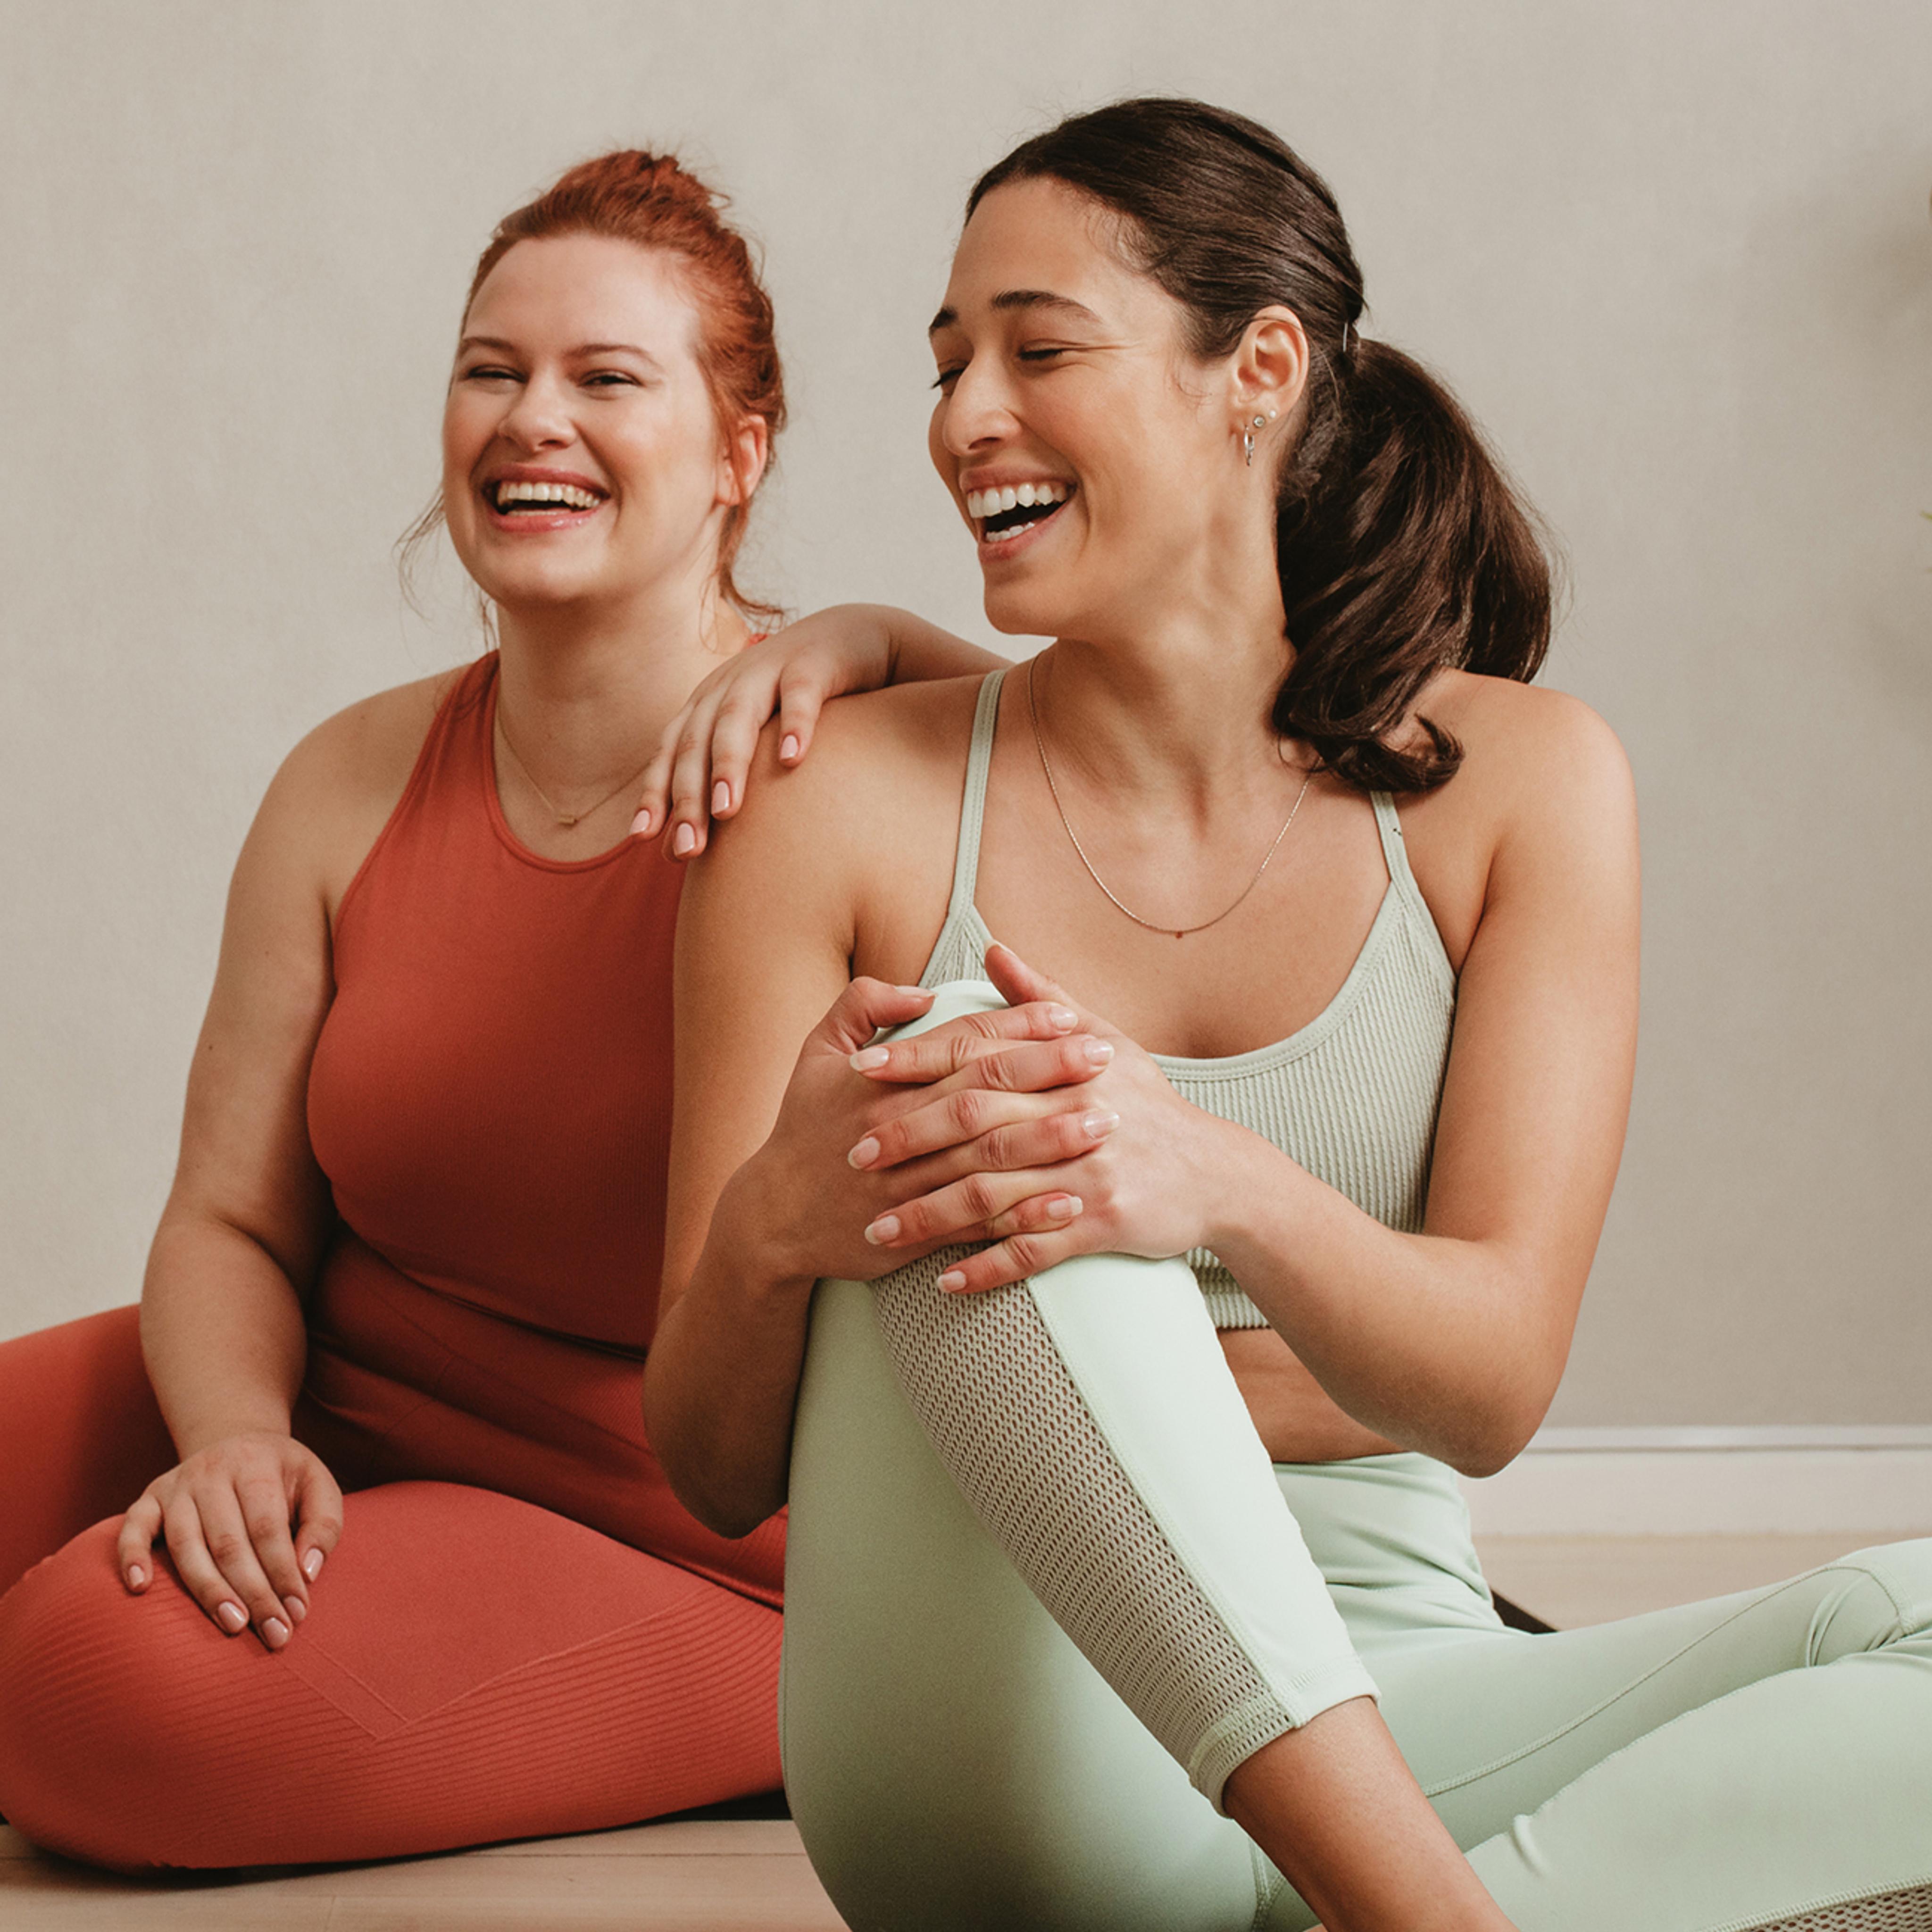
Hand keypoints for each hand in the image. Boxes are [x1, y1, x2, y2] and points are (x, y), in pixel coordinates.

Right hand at [116, 1432, 344, 1648]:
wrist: (240, 1440)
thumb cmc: (284, 1476)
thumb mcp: (318, 1485)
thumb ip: (323, 1525)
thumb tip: (308, 1573)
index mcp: (257, 1464)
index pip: (268, 1528)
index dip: (283, 1573)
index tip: (297, 1612)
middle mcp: (213, 1471)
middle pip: (229, 1542)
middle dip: (253, 1593)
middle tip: (273, 1634)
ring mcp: (177, 1485)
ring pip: (186, 1544)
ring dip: (208, 1590)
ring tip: (232, 1625)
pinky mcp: (150, 1498)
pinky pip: (133, 1527)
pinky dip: (132, 1555)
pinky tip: (139, 1588)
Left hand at [632, 608, 897, 858]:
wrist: (853, 639)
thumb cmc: (797, 704)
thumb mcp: (755, 738)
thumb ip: (720, 783)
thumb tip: (677, 851)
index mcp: (708, 703)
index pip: (672, 751)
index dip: (656, 792)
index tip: (643, 837)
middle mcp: (729, 685)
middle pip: (698, 741)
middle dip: (688, 795)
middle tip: (689, 847)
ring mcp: (769, 669)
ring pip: (738, 718)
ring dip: (728, 764)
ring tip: (725, 809)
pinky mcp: (814, 663)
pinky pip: (800, 694)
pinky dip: (795, 724)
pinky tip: (793, 759)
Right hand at [739, 974, 1118, 1284]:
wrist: (772, 1219)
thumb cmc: (802, 1129)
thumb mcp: (816, 1052)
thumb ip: (863, 1005)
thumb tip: (924, 991)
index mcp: (883, 1080)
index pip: (964, 1043)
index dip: (1018, 1028)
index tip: (1070, 1017)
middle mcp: (899, 1127)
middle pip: (987, 1093)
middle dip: (1051, 1074)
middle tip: (1109, 1058)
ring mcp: (910, 1182)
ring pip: (990, 1157)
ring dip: (1050, 1141)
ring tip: (1106, 1124)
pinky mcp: (917, 1231)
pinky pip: (980, 1221)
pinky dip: (1025, 1213)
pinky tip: (1071, 1202)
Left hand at [855, 944, 1242, 1292]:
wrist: (1216, 1173)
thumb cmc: (1148, 1103)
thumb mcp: (1104, 1039)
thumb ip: (1040, 999)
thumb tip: (992, 949)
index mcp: (1066, 1067)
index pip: (975, 1058)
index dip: (914, 1062)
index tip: (859, 1071)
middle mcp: (1075, 1117)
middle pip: (974, 1126)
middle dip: (907, 1141)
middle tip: (851, 1156)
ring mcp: (1087, 1174)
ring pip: (993, 1196)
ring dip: (930, 1217)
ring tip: (877, 1232)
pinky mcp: (1103, 1225)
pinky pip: (1033, 1252)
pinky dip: (986, 1268)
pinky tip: (943, 1281)